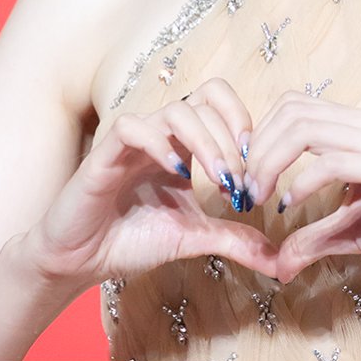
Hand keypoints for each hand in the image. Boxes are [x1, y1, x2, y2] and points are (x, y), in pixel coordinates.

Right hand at [24, 78, 277, 289]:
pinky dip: (160, 143)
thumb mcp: (193, 237)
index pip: (220, 102)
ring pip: (178, 109)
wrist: (80, 260)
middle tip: (239, 181)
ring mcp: (135, 138)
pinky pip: (134, 126)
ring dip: (206, 141)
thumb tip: (279, 260)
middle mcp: (163, 132)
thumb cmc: (132, 240)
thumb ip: (234, 239)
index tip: (256, 171)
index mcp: (185, 143)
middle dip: (231, 139)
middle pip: (207, 99)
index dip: (244, 124)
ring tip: (218, 179)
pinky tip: (177, 172)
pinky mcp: (106, 151)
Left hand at [244, 92, 360, 283]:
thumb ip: (317, 236)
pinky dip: (301, 181)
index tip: (247, 176)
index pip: (296, 107)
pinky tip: (291, 205)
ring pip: (305, 127)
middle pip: (292, 110)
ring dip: (269, 161)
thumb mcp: (357, 230)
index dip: (262, 135)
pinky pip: (333, 162)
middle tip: (244, 189)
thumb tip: (278, 261)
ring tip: (260, 197)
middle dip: (256, 148)